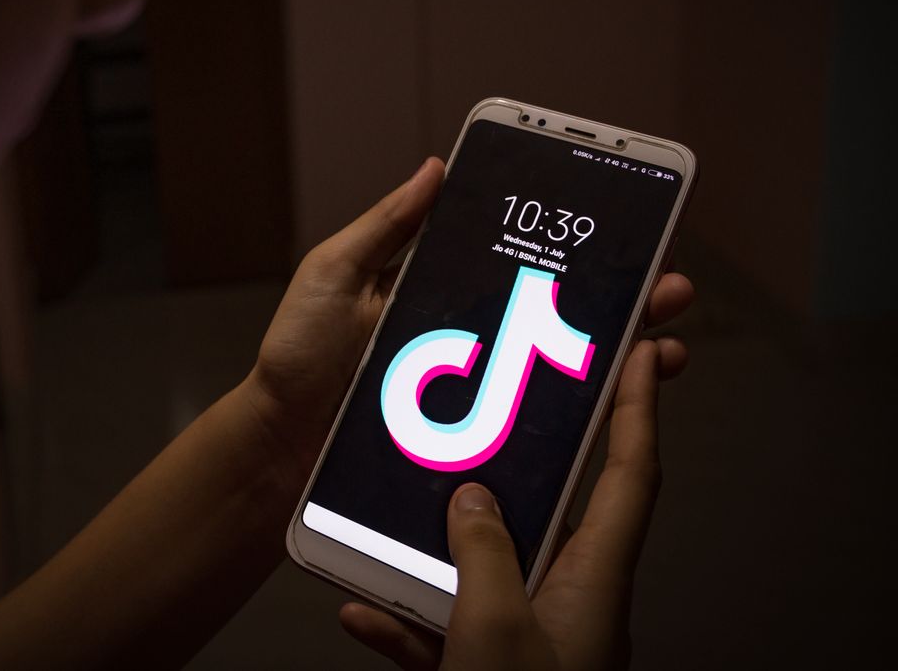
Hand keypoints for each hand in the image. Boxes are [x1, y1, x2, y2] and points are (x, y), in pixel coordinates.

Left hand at [241, 156, 692, 493]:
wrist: (278, 445)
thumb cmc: (296, 358)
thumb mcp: (333, 274)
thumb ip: (385, 226)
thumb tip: (434, 167)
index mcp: (437, 293)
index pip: (513, 262)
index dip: (565, 247)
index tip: (617, 227)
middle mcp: (465, 338)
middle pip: (554, 313)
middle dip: (617, 298)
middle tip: (666, 285)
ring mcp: (471, 389)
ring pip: (559, 366)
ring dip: (617, 352)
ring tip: (661, 339)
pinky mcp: (470, 437)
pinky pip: (533, 422)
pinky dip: (581, 411)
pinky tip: (617, 400)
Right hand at [338, 335, 693, 670]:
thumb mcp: (497, 634)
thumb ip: (485, 557)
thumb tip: (475, 501)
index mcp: (594, 581)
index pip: (630, 476)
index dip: (637, 411)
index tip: (634, 356)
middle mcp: (568, 603)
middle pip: (547, 514)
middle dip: (514, 468)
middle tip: (485, 416)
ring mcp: (529, 639)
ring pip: (484, 571)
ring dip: (434, 550)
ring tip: (390, 517)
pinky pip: (445, 631)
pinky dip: (404, 619)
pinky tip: (359, 607)